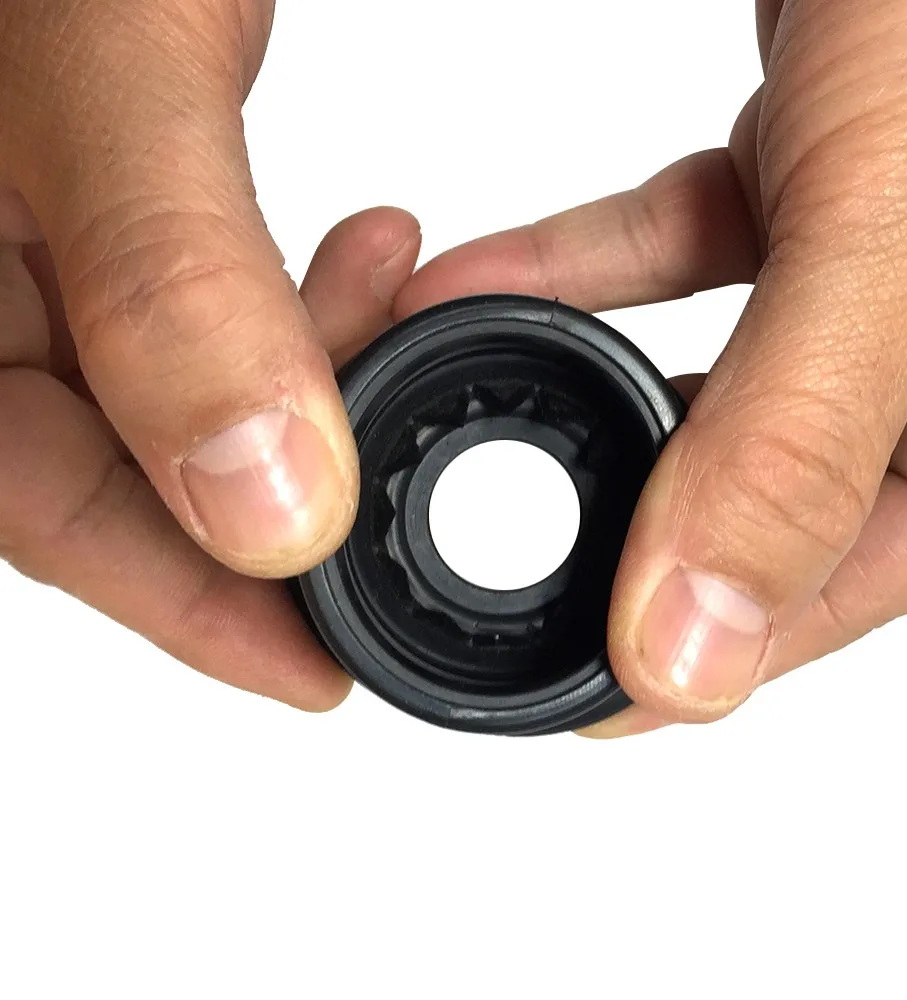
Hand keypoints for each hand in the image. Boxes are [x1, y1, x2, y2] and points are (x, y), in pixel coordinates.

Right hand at [0, 2, 420, 707]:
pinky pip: (203, 298)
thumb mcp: (99, 68)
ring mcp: (37, 244)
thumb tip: (261, 504)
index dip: (187, 612)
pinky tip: (381, 240)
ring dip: (307, 372)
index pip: (51, 513)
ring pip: (179, 387)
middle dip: (270, 490)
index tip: (312, 672)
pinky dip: (302, 294)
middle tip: (387, 499)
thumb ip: (171, 290)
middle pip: (126, 466)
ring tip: (400, 296)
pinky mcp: (105, 199)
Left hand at [396, 0, 906, 735]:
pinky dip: (574, 271)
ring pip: (694, 384)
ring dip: (569, 384)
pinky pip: (668, 261)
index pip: (820, 598)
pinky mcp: (813, 194)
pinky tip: (476, 285)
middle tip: (492, 553)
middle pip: (743, 497)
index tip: (573, 688)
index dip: (693, 653)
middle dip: (614, 514)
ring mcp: (870, 284)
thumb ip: (793, 450)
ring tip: (460, 399)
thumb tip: (693, 652)